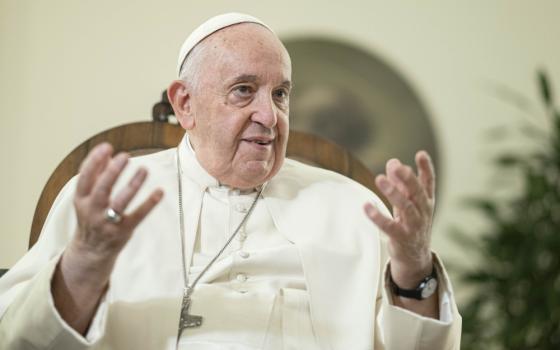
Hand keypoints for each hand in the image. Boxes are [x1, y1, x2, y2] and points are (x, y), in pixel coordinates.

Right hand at [68, 142, 163, 269]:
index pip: (85, 177)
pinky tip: (159, 192)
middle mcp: (92, 210)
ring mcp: (107, 222)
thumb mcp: (87, 196)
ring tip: (144, 169)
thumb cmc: (91, 216)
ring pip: (120, 202)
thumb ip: (96, 174)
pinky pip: (137, 216)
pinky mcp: (122, 231)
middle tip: (125, 156)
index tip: (107, 146)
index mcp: (81, 199)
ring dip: (132, 185)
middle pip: (102, 188)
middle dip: (113, 171)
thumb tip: (107, 152)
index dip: (94, 161)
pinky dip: (149, 204)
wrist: (91, 250)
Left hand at [364, 151, 434, 287]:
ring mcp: (413, 226)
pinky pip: (389, 226)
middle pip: (418, 193)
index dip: (426, 168)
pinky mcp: (401, 237)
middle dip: (407, 178)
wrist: (414, 256)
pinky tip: (366, 206)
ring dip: (393, 192)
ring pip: (406, 207)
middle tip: (396, 165)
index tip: (420, 153)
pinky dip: (378, 216)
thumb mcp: (408, 202)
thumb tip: (393, 162)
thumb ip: (401, 184)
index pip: (429, 183)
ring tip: (379, 178)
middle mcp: (423, 212)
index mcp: (426, 202)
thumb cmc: (410, 223)